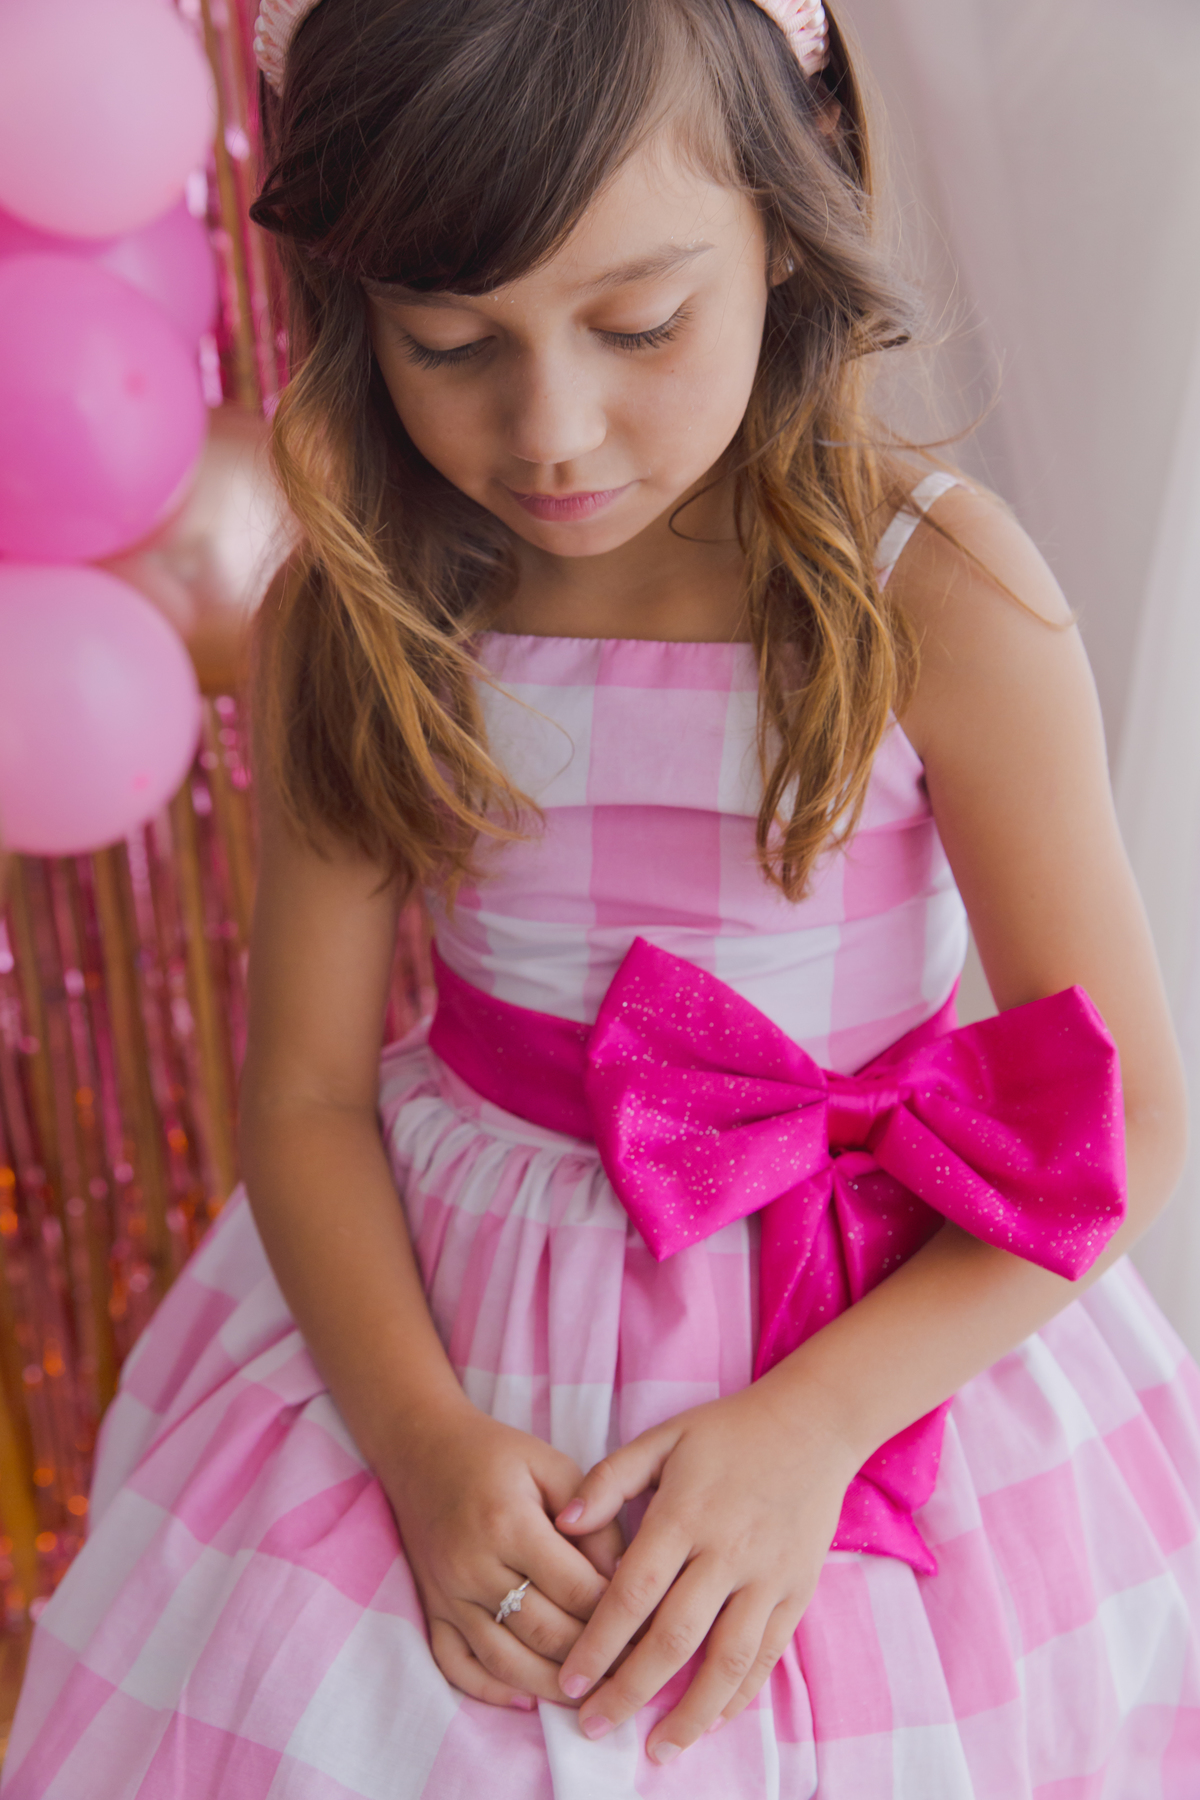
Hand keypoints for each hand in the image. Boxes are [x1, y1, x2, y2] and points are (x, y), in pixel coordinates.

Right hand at [381, 1400, 624, 1709]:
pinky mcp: (431, 1610)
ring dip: (552, 1687)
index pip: (574, 1588)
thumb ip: (594, 1518)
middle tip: (632, 1671)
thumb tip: (624, 1577)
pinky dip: (492, 1691)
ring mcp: (447, 1594)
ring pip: (505, 1662)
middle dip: (594, 1658)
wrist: (422, 1450)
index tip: (648, 1627)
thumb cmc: (497, 1455)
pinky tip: (527, 1700)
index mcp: (509, 1523)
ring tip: (592, 1696)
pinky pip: (457, 1666)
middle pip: (545, 1632)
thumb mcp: (553, 1466)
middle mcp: (473, 1566)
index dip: (616, 1613)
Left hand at [552, 1383, 858, 1759]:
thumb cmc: (728, 1431)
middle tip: (593, 1726)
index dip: (598, 1644)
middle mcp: (726, 1551)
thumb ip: (611, 1478)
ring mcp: (767, 1576)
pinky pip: (767, 1656)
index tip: (569, 1681)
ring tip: (655, 1749)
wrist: (815, 1423)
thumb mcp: (664, 1437)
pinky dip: (739, 1696)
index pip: (632, 1593)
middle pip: (673, 1638)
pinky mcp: (797, 1592)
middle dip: (629, 1689)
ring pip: (726, 1661)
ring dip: (689, 1713)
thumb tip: (563, 1524)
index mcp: (684, 1513)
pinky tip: (710, 1721)